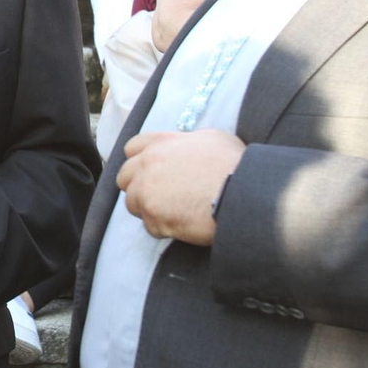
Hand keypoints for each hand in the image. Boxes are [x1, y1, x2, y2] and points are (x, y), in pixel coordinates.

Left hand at [115, 129, 244, 245]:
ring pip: (133, 204)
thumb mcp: (212, 139)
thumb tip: (186, 147)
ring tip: (175, 212)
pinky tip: (184, 224)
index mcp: (160, 142)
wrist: (243, 193)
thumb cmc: (234, 164)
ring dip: (149, 210)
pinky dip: (164, 229)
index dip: (140, 161)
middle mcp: (148, 164)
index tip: (150, 172)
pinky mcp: (153, 216)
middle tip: (159, 197)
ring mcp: (147, 191)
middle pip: (124, 178)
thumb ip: (188, 141)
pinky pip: (150, 227)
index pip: (132, 149)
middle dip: (138, 187)